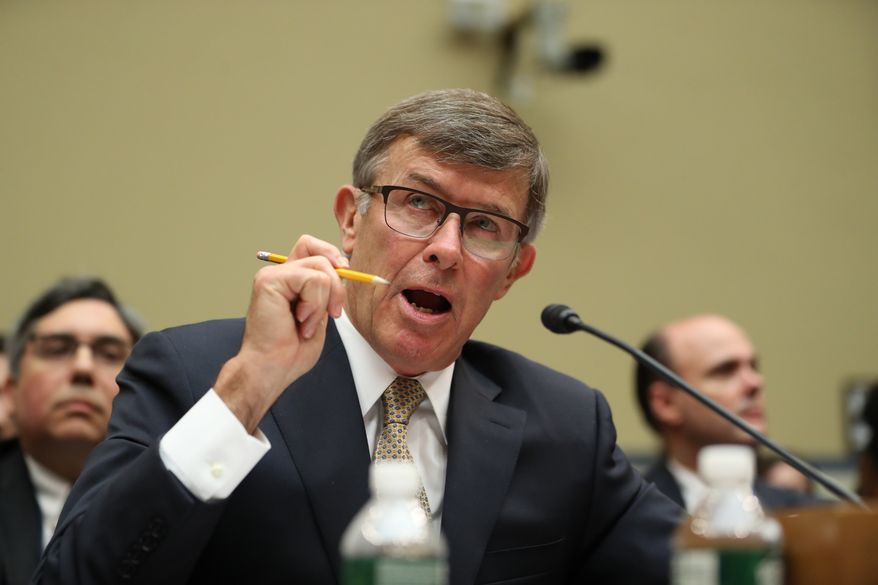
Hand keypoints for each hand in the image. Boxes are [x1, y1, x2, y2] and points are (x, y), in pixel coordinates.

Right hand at [214, 235, 348, 432]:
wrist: (271, 368)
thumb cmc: (291, 351)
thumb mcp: (320, 314)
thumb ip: (327, 290)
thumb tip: (345, 268)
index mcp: (290, 280)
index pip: (311, 246)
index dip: (332, 254)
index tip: (345, 274)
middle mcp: (280, 273)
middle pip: (322, 255)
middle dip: (338, 285)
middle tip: (333, 313)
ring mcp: (272, 275)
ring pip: (321, 269)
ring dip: (323, 302)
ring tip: (307, 324)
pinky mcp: (269, 280)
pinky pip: (312, 280)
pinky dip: (314, 305)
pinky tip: (299, 321)